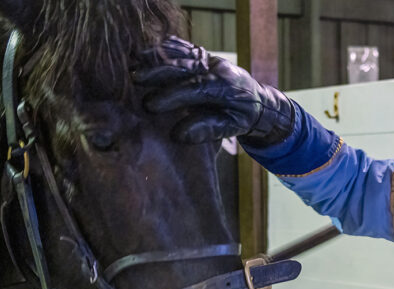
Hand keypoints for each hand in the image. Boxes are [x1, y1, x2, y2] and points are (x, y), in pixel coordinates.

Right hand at [135, 37, 294, 146]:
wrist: (259, 101)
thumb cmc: (243, 117)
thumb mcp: (233, 127)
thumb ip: (208, 130)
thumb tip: (178, 135)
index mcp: (226, 87)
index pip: (196, 88)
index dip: (173, 96)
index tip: (151, 105)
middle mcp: (218, 68)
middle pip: (185, 66)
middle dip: (159, 72)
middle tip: (135, 79)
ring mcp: (210, 59)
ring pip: (183, 53)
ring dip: (158, 57)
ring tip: (134, 62)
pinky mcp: (204, 56)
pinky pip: (184, 48)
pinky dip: (166, 49)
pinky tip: (146, 52)